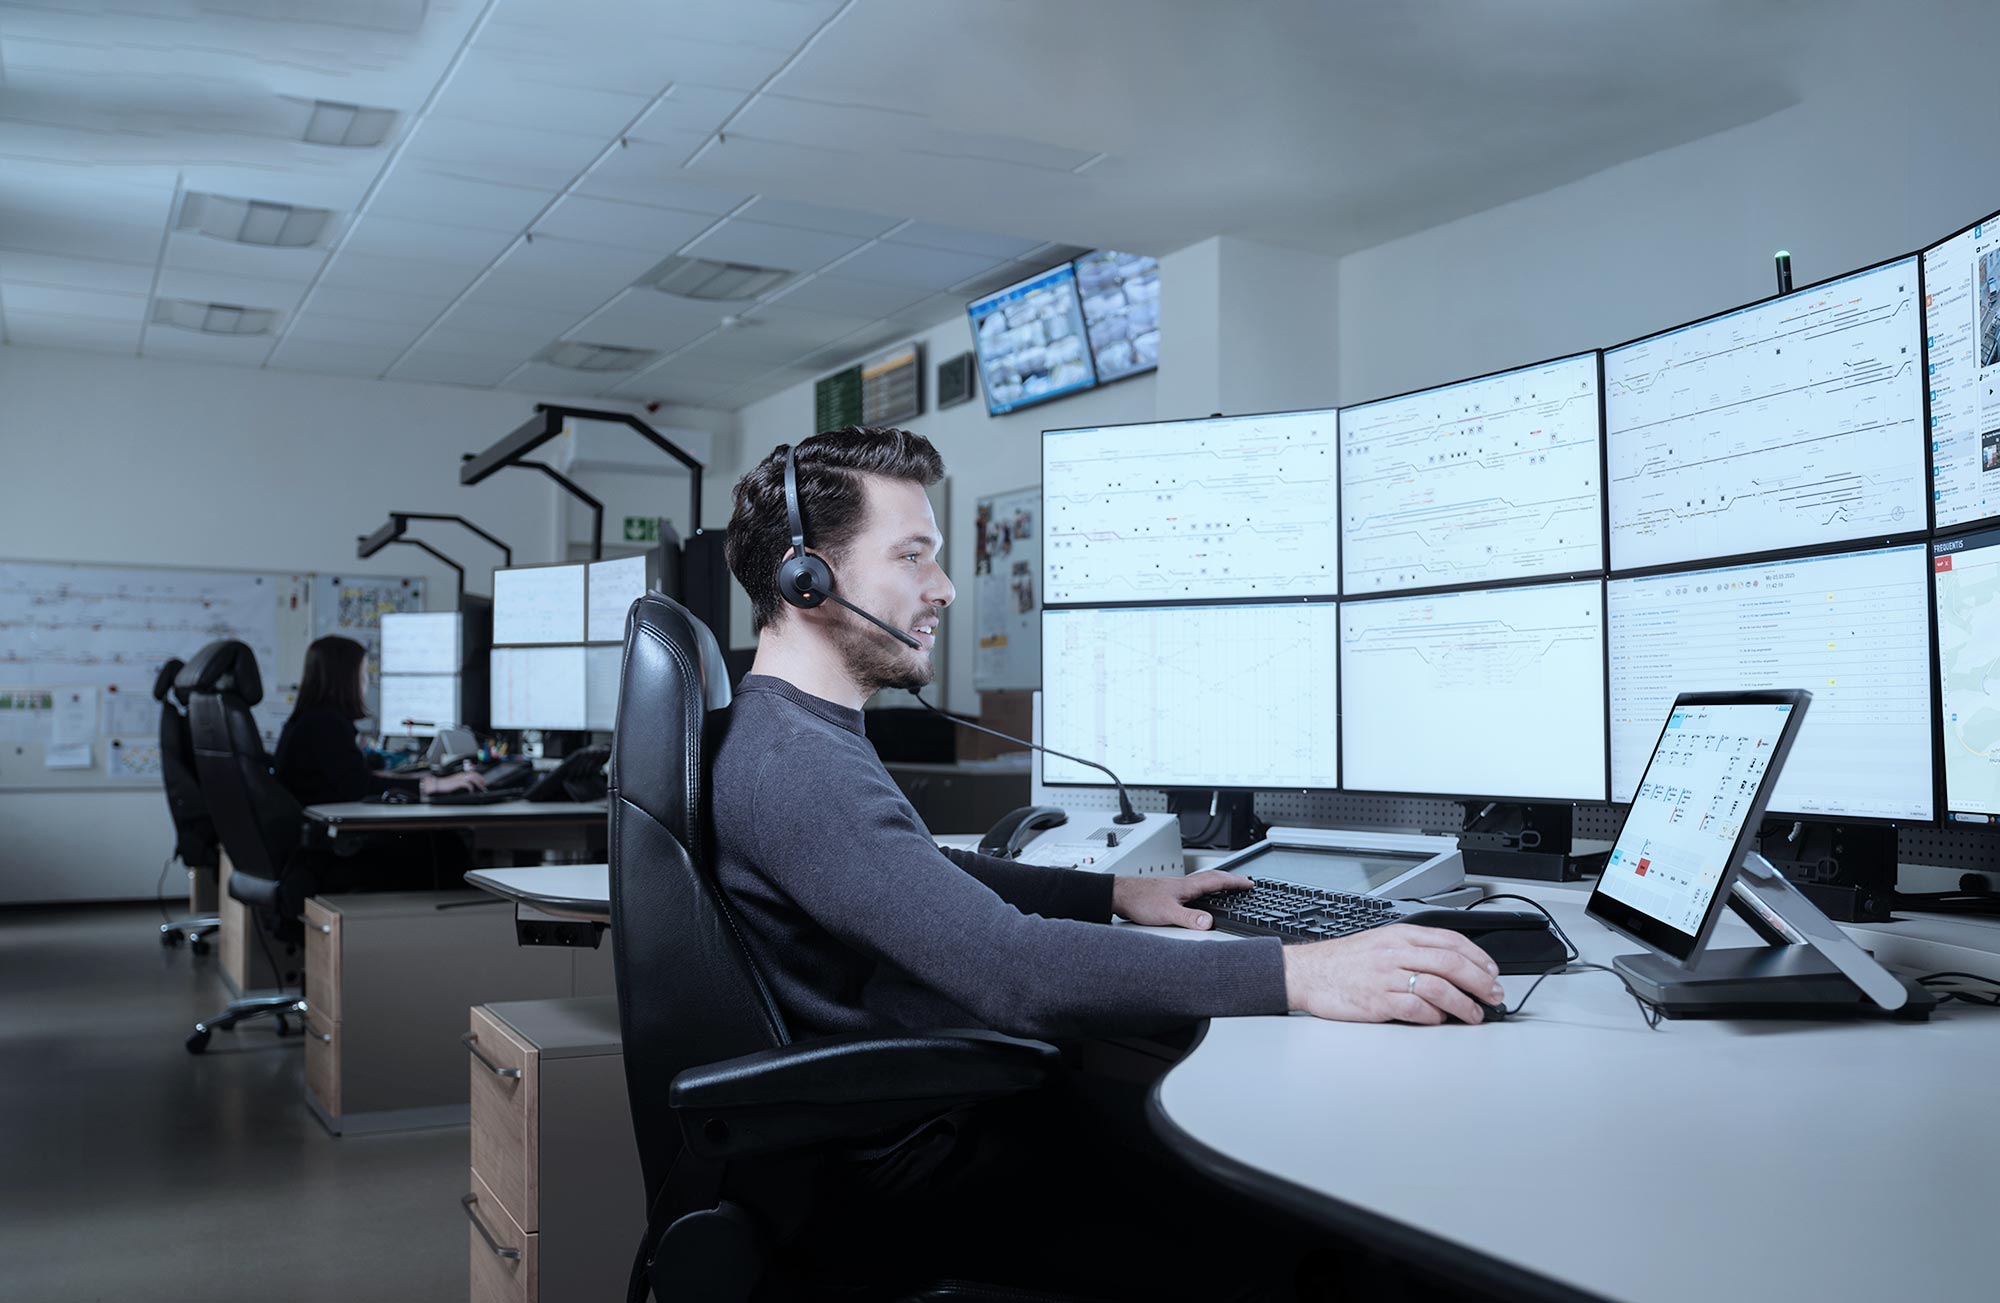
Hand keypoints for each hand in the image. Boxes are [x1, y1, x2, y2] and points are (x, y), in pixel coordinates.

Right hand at [419, 769, 487, 795]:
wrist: (438, 784)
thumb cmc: (446, 784)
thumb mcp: (455, 781)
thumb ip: (462, 781)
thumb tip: (469, 784)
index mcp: (461, 774)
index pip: (473, 773)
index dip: (479, 776)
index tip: (483, 781)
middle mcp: (461, 775)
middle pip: (474, 775)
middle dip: (481, 779)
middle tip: (484, 785)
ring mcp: (460, 778)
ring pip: (472, 778)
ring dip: (478, 783)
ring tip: (481, 788)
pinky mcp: (457, 783)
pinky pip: (467, 784)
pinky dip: (471, 788)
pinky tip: (471, 791)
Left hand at [1110, 869, 1252, 930]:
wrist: (1120, 895)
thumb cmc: (1139, 900)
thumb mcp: (1167, 913)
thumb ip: (1189, 919)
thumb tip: (1209, 923)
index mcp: (1187, 887)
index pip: (1217, 881)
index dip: (1235, 882)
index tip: (1250, 883)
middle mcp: (1183, 885)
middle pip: (1212, 877)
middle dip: (1230, 879)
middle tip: (1244, 882)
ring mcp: (1176, 888)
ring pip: (1202, 882)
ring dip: (1217, 882)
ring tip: (1227, 887)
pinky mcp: (1168, 893)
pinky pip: (1193, 888)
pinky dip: (1204, 890)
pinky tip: (1199, 898)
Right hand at [1282, 925, 1504, 1024]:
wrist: (1308, 973)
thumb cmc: (1344, 962)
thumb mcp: (1380, 943)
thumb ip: (1413, 950)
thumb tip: (1451, 965)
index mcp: (1400, 935)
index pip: (1450, 941)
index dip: (1478, 957)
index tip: (1492, 972)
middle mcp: (1396, 952)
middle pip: (1452, 963)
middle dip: (1480, 981)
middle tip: (1494, 995)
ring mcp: (1387, 976)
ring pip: (1439, 987)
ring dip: (1464, 1004)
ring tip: (1474, 1015)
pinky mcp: (1378, 1001)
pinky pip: (1416, 1008)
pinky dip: (1434, 1016)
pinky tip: (1440, 1020)